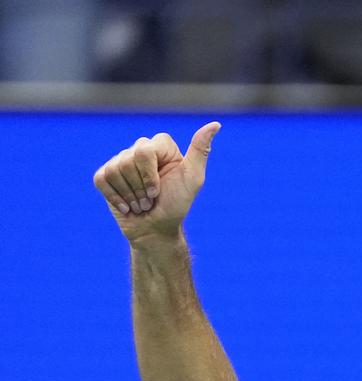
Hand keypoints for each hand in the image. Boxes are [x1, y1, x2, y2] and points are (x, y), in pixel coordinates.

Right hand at [93, 122, 219, 243]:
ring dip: (130, 196)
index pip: (144, 150)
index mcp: (161, 146)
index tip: (160, 190)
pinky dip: (115, 198)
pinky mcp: (105, 176)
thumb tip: (216, 124)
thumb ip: (200, 150)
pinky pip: (101, 179)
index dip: (149, 175)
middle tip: (151, 199)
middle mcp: (140, 150)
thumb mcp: (193, 179)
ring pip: (114, 171)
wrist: (157, 230)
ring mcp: (120, 162)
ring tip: (142, 204)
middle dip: (140, 187)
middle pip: (128, 160)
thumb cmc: (176, 204)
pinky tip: (127, 207)